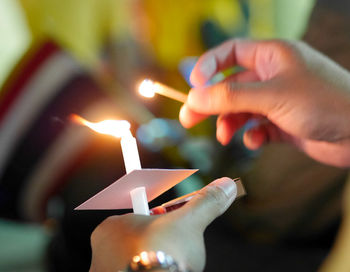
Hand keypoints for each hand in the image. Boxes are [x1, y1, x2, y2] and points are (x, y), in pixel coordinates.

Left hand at [89, 177, 236, 271]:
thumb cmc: (165, 253)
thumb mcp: (190, 223)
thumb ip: (206, 202)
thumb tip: (227, 183)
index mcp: (112, 225)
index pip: (140, 217)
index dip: (163, 221)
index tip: (174, 229)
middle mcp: (100, 249)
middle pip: (139, 240)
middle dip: (160, 242)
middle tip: (174, 250)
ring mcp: (104, 271)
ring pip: (137, 260)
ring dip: (155, 260)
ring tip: (170, 265)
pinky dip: (150, 271)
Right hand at [179, 39, 349, 166]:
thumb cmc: (324, 102)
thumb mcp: (271, 95)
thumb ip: (230, 96)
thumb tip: (194, 98)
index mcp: (271, 56)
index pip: (229, 53)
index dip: (208, 66)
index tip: (193, 85)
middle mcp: (272, 76)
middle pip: (229, 85)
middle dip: (210, 102)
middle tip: (188, 118)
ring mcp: (277, 100)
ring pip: (240, 109)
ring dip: (229, 123)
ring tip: (225, 137)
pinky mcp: (282, 122)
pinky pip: (255, 127)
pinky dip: (250, 135)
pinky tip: (254, 142)